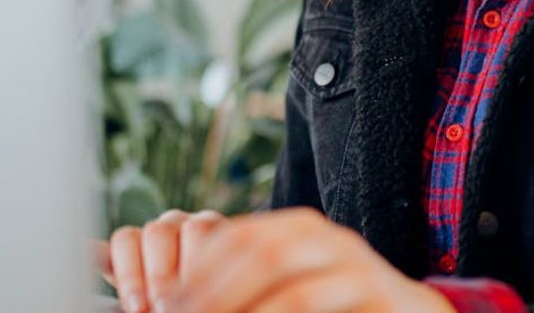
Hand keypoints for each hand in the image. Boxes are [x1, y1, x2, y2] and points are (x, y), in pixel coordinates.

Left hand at [99, 206, 454, 312]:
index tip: (157, 304)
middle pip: (257, 248)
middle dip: (211, 291)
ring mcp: (353, 262)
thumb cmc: (336, 310)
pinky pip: (316, 302)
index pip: (232, 236)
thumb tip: (169, 303)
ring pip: (288, 275)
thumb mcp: (287, 292)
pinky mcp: (376, 290)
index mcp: (294, 230)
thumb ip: (243, 289)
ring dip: (240, 306)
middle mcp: (323, 236)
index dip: (193, 271)